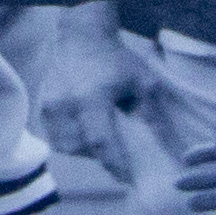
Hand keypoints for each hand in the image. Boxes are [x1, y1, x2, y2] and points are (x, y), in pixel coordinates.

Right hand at [6, 0, 147, 174]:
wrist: (82, 36)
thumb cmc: (117, 61)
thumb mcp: (143, 83)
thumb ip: (156, 118)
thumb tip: (173, 151)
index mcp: (92, 97)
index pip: (101, 142)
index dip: (115, 164)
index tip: (129, 179)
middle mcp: (66, 103)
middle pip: (82, 148)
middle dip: (100, 156)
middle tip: (117, 154)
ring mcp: (50, 105)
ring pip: (66, 146)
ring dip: (84, 150)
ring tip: (100, 138)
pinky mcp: (42, 105)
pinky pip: (56, 137)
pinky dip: (71, 140)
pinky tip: (85, 129)